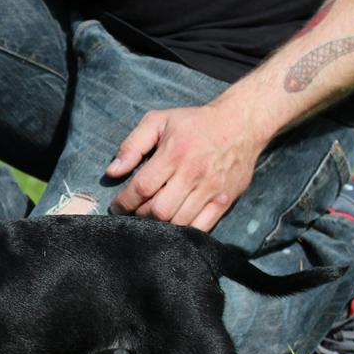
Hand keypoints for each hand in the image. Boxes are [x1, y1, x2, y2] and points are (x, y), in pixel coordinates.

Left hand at [106, 104, 266, 231]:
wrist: (242, 123)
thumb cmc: (195, 123)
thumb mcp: (158, 121)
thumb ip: (132, 145)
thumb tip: (112, 172)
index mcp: (174, 154)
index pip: (142, 187)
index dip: (125, 202)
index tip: (117, 206)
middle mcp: (193, 174)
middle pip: (159, 210)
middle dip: (140, 216)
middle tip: (134, 213)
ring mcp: (211, 189)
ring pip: (179, 222)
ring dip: (160, 226)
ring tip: (152, 218)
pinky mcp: (225, 200)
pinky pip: (202, 227)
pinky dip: (184, 231)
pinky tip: (174, 225)